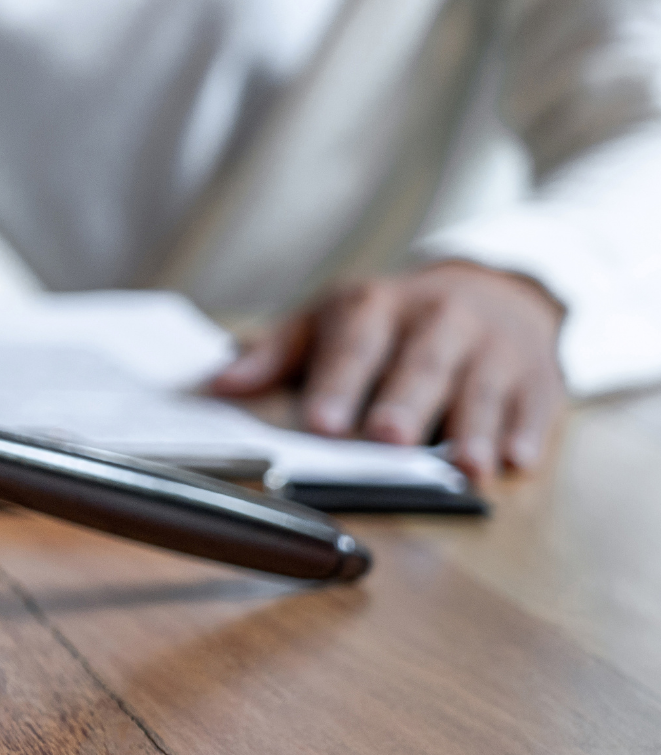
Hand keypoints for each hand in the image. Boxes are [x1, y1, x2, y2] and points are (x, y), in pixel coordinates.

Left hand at [208, 261, 568, 482]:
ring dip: (473, 429)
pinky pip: (533, 405)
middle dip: (405, 403)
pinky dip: (526, 434)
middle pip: (420, 366)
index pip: (353, 346)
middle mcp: (437, 320)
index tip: (321, 424)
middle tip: (388, 440)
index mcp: (376, 306)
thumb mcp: (327, 318)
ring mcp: (492, 348)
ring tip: (464, 466)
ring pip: (480, 389)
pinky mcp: (536, 376)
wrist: (494, 287)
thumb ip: (275, 353)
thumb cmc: (391, 317)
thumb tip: (218, 386)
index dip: (337, 385)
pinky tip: (516, 462)